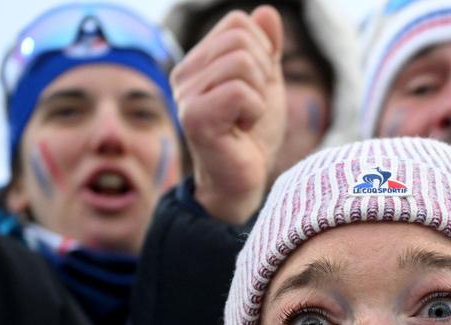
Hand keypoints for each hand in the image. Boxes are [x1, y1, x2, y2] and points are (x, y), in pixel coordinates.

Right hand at [170, 7, 285, 223]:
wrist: (244, 181)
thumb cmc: (252, 136)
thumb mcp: (266, 84)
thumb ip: (267, 48)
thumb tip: (266, 12)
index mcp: (198, 62)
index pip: (238, 23)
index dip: (263, 52)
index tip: (256, 87)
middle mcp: (184, 74)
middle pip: (240, 39)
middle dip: (262, 73)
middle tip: (251, 106)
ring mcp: (185, 95)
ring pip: (241, 63)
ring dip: (258, 95)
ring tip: (245, 119)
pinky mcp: (194, 117)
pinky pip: (239, 91)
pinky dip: (254, 111)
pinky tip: (241, 129)